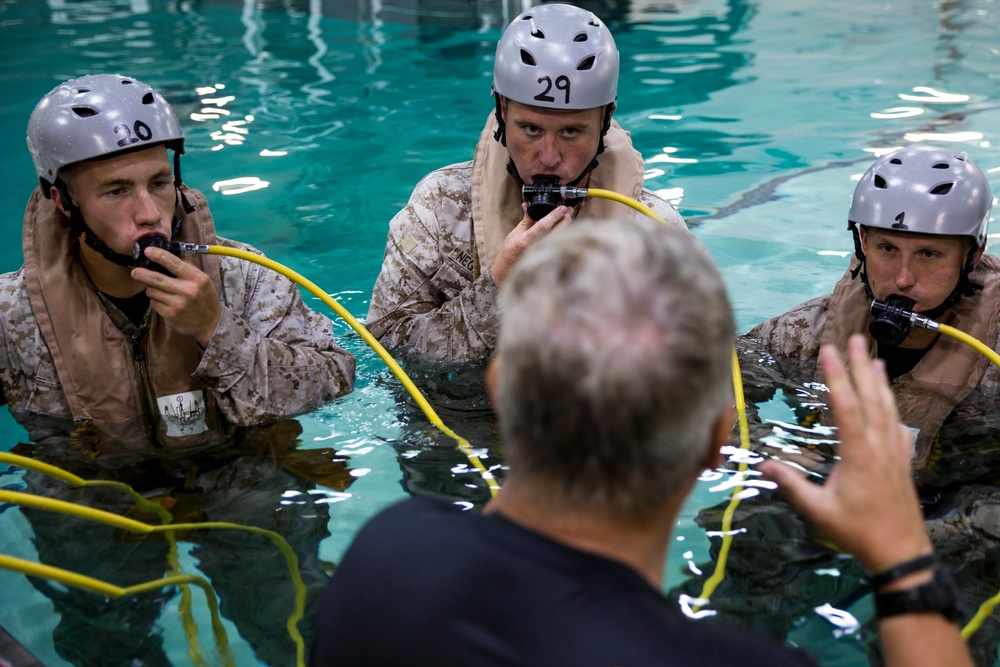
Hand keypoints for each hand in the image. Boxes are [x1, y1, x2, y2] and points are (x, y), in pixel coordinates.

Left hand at [131, 246, 221, 346]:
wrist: (210, 323)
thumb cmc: (205, 298)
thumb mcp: (204, 280)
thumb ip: (188, 268)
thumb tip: (169, 255)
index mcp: (196, 279)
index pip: (174, 263)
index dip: (159, 255)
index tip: (147, 251)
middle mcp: (187, 291)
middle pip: (156, 279)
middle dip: (142, 274)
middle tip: (134, 272)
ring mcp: (178, 304)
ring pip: (152, 292)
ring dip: (152, 289)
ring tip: (159, 290)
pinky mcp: (170, 315)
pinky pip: (154, 304)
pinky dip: (155, 301)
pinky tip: (164, 302)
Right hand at [491, 204, 573, 286]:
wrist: (508, 271)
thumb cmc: (509, 253)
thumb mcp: (514, 234)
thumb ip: (525, 221)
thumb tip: (529, 207)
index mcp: (526, 241)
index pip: (544, 226)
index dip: (555, 216)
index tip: (563, 208)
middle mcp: (536, 248)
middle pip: (557, 232)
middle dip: (565, 219)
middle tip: (569, 209)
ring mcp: (543, 255)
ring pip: (560, 238)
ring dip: (566, 226)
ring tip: (568, 216)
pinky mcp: (548, 259)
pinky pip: (558, 244)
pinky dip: (562, 235)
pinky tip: (565, 228)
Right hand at [759, 334, 931, 573]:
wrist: (900, 551)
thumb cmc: (856, 531)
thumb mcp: (818, 510)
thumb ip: (792, 485)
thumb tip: (762, 465)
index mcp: (858, 453)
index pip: (846, 405)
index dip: (836, 376)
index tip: (829, 351)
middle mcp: (879, 445)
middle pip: (870, 397)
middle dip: (861, 366)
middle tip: (856, 338)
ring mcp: (894, 452)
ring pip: (887, 407)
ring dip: (879, 381)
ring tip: (874, 358)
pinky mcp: (901, 460)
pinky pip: (896, 423)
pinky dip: (891, 404)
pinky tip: (888, 397)